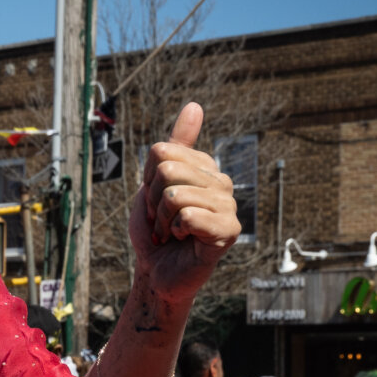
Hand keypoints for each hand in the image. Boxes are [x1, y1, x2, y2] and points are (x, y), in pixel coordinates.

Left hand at [129, 102, 240, 302]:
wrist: (157, 272)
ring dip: (162, 220)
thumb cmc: (155, 231)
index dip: (146, 180)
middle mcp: (221, 181)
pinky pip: (189, 216)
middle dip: (152, 201)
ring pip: (175, 195)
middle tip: (161, 220)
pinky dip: (176, 232)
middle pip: (167, 169)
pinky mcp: (229, 231)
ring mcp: (228, 205)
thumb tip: (195, 105)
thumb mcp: (154, 183)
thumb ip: (173, 146)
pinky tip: (184, 240)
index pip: (162, 151)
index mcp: (204, 167)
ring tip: (171, 233)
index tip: (153, 201)